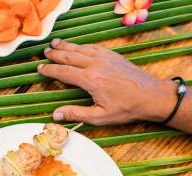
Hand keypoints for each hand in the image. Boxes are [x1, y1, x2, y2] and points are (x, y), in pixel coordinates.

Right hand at [39, 39, 177, 124]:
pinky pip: (94, 47)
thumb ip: (76, 114)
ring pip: (81, 48)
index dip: (50, 70)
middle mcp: (95, 64)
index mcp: (90, 79)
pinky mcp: (113, 56)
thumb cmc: (126, 108)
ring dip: (67, 46)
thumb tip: (55, 115)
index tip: (40, 68)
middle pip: (70, 56)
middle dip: (56, 54)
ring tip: (56, 44)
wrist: (150, 96)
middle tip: (45, 52)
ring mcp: (105, 58)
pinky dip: (83, 46)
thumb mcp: (100, 116)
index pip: (63, 72)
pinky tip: (79, 46)